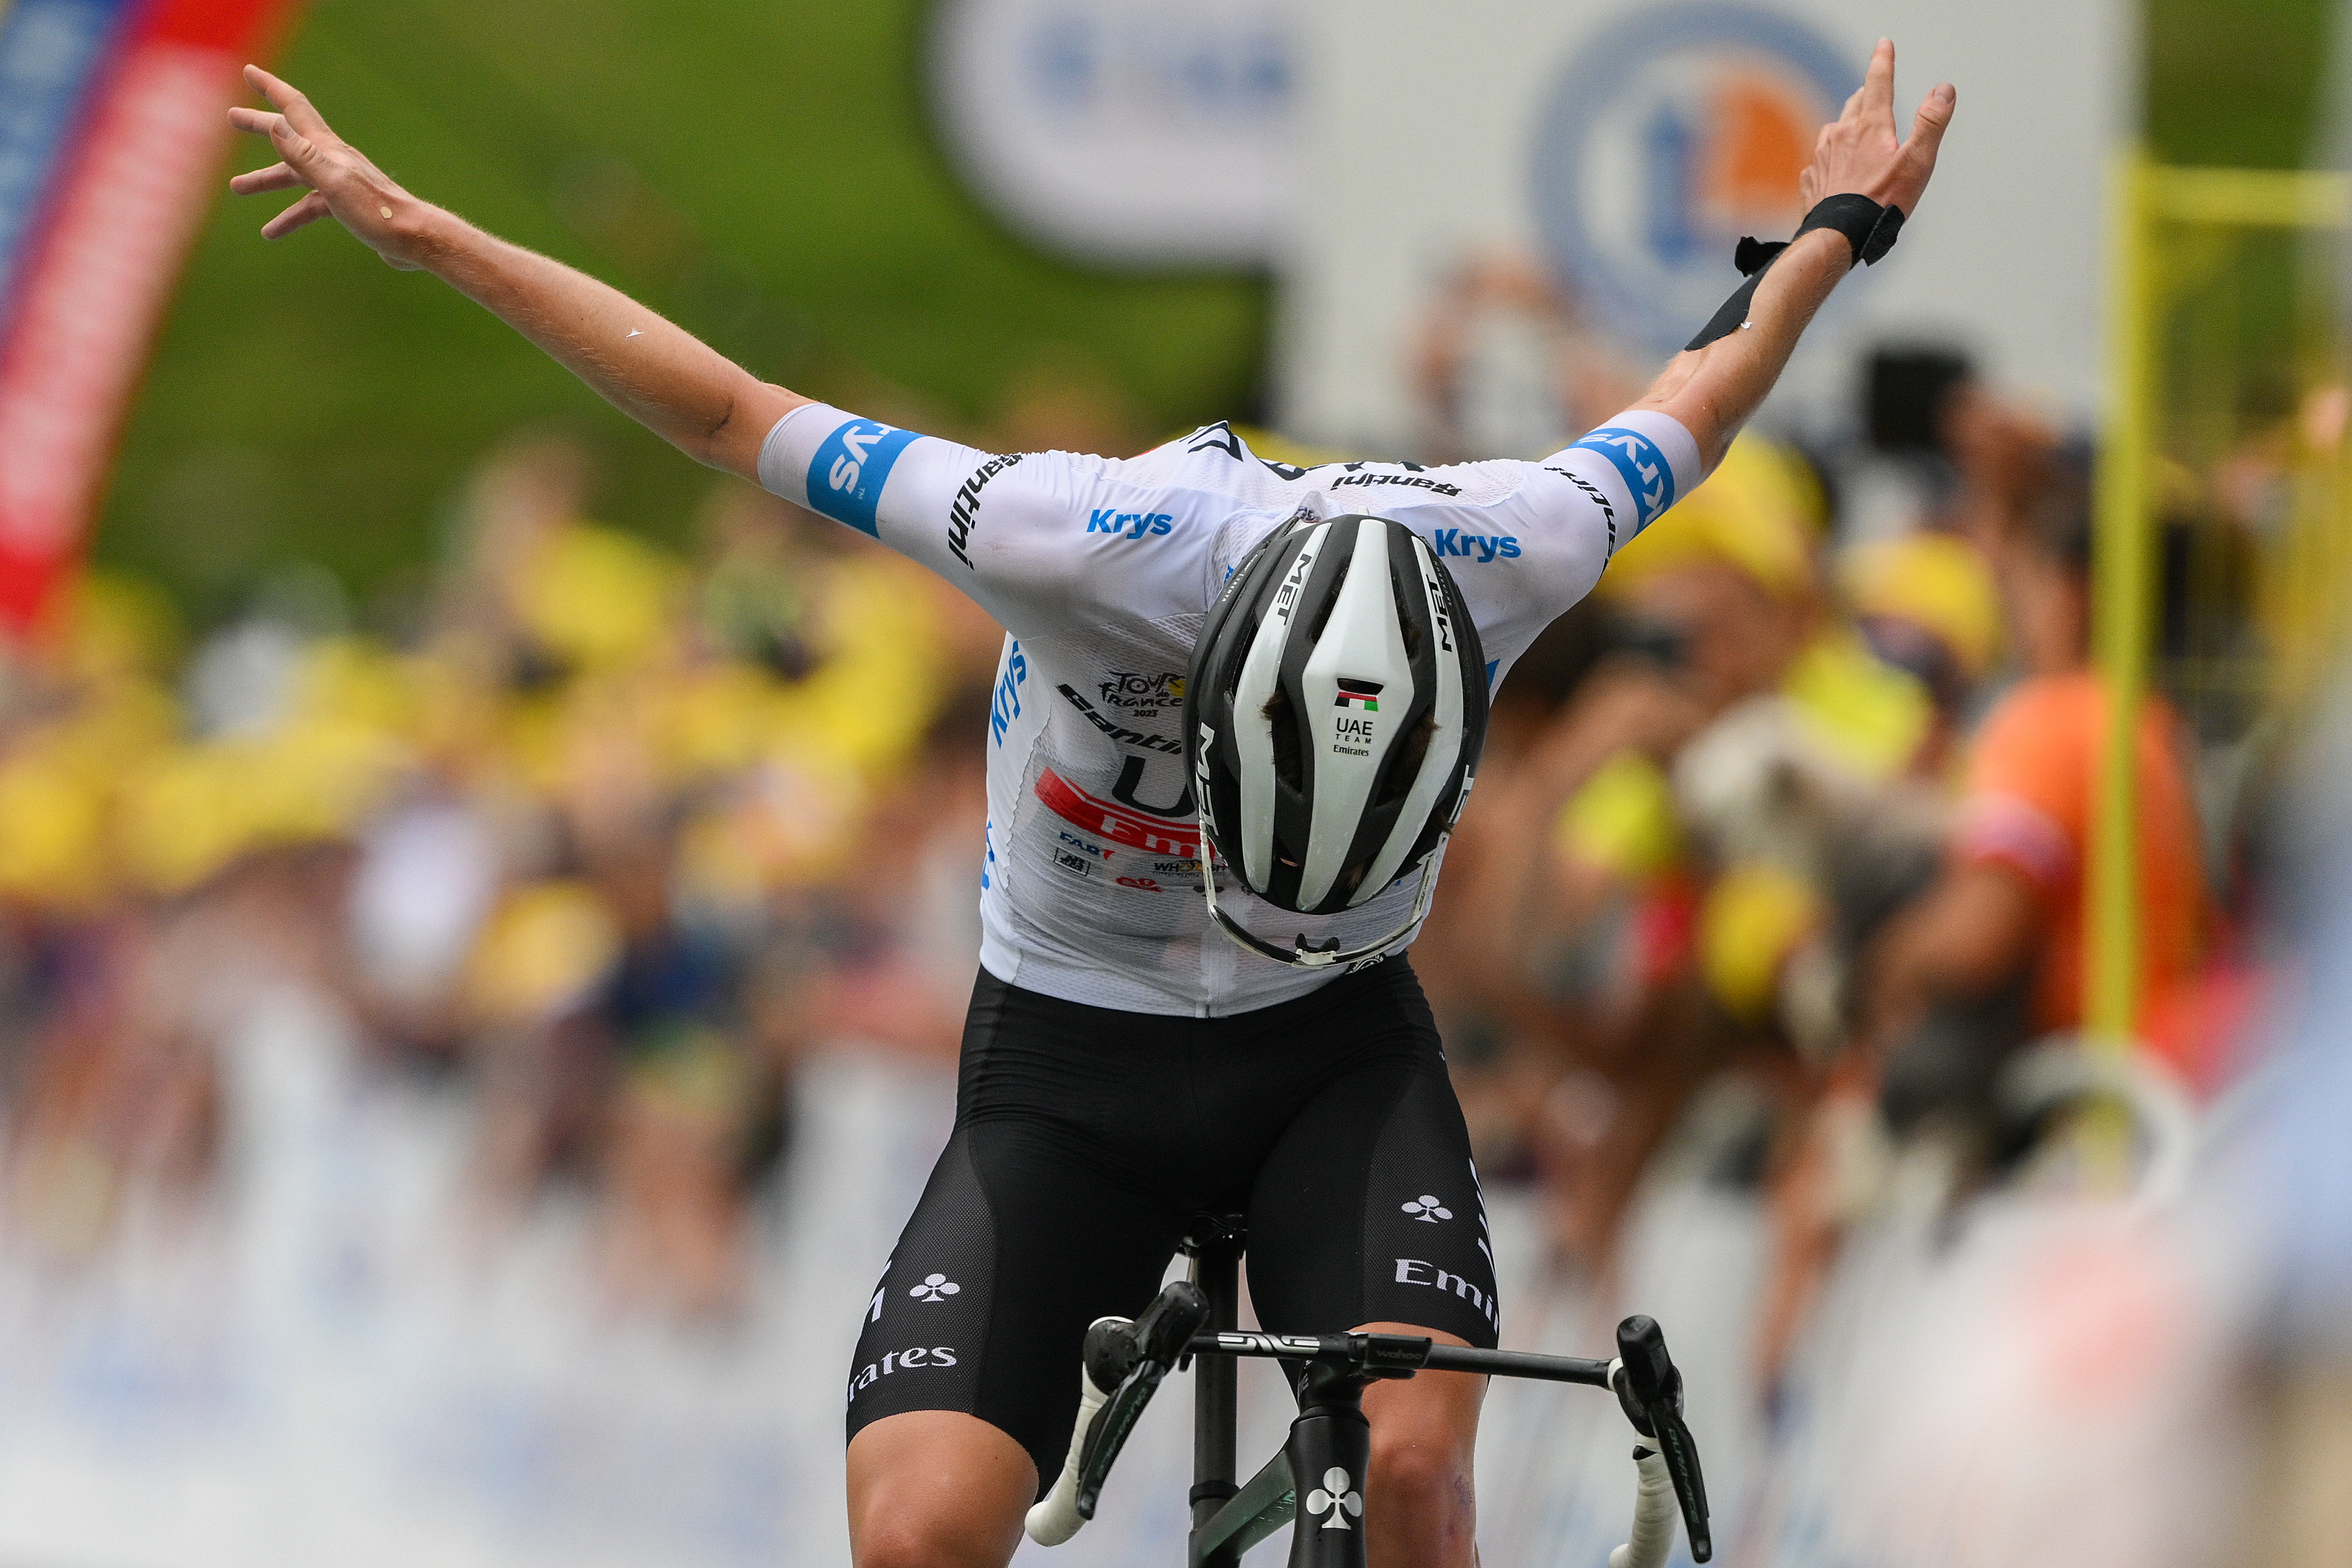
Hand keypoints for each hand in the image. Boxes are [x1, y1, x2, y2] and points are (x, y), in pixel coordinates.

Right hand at [228, 65, 433, 269]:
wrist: (415, 239)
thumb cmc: (378, 212)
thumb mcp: (335, 183)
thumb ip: (304, 155)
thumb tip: (276, 125)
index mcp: (328, 149)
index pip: (294, 108)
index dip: (270, 88)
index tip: (249, 71)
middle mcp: (332, 160)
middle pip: (289, 136)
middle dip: (260, 125)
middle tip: (232, 117)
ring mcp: (340, 183)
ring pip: (295, 176)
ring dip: (266, 179)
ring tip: (237, 187)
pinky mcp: (347, 206)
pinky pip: (310, 207)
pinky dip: (290, 217)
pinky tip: (271, 233)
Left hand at [1798, 39, 1954, 217]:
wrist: (1838, 236)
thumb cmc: (1880, 203)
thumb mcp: (1917, 162)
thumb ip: (1931, 123)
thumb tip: (1943, 90)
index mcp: (1870, 127)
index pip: (1878, 83)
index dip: (1883, 61)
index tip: (1883, 45)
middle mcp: (1841, 135)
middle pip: (1855, 104)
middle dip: (1866, 95)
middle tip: (1872, 90)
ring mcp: (1821, 156)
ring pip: (1835, 129)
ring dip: (1846, 126)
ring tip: (1855, 132)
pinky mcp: (1810, 177)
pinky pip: (1820, 159)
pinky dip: (1830, 157)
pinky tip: (1836, 169)